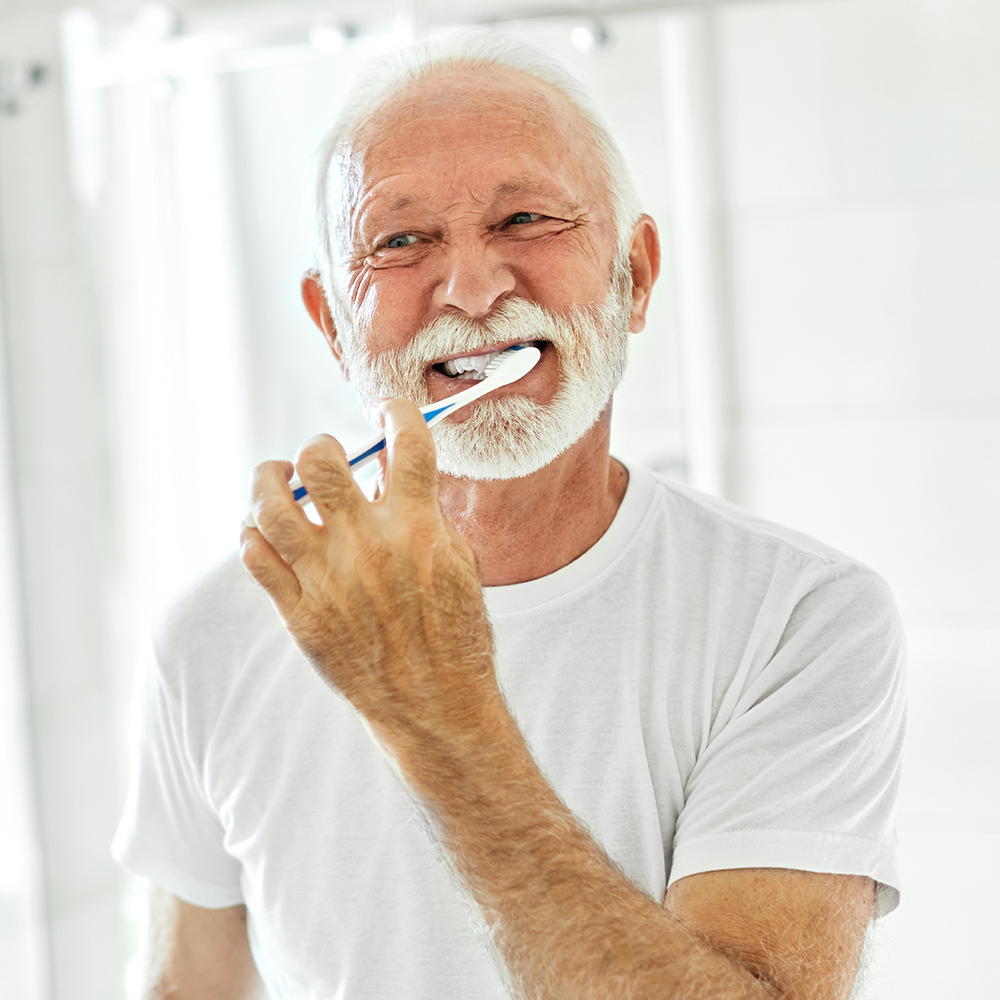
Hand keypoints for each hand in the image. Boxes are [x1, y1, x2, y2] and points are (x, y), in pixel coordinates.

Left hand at [239, 400, 498, 744]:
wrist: (433, 704)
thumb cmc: (455, 634)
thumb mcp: (457, 562)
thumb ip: (424, 513)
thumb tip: (388, 471)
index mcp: (417, 528)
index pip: (405, 442)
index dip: (394, 412)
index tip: (386, 411)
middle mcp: (367, 546)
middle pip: (320, 461)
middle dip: (320, 446)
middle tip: (324, 455)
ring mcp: (326, 579)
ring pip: (270, 504)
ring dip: (268, 478)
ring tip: (276, 475)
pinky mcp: (299, 612)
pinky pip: (255, 556)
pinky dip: (253, 532)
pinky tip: (263, 529)